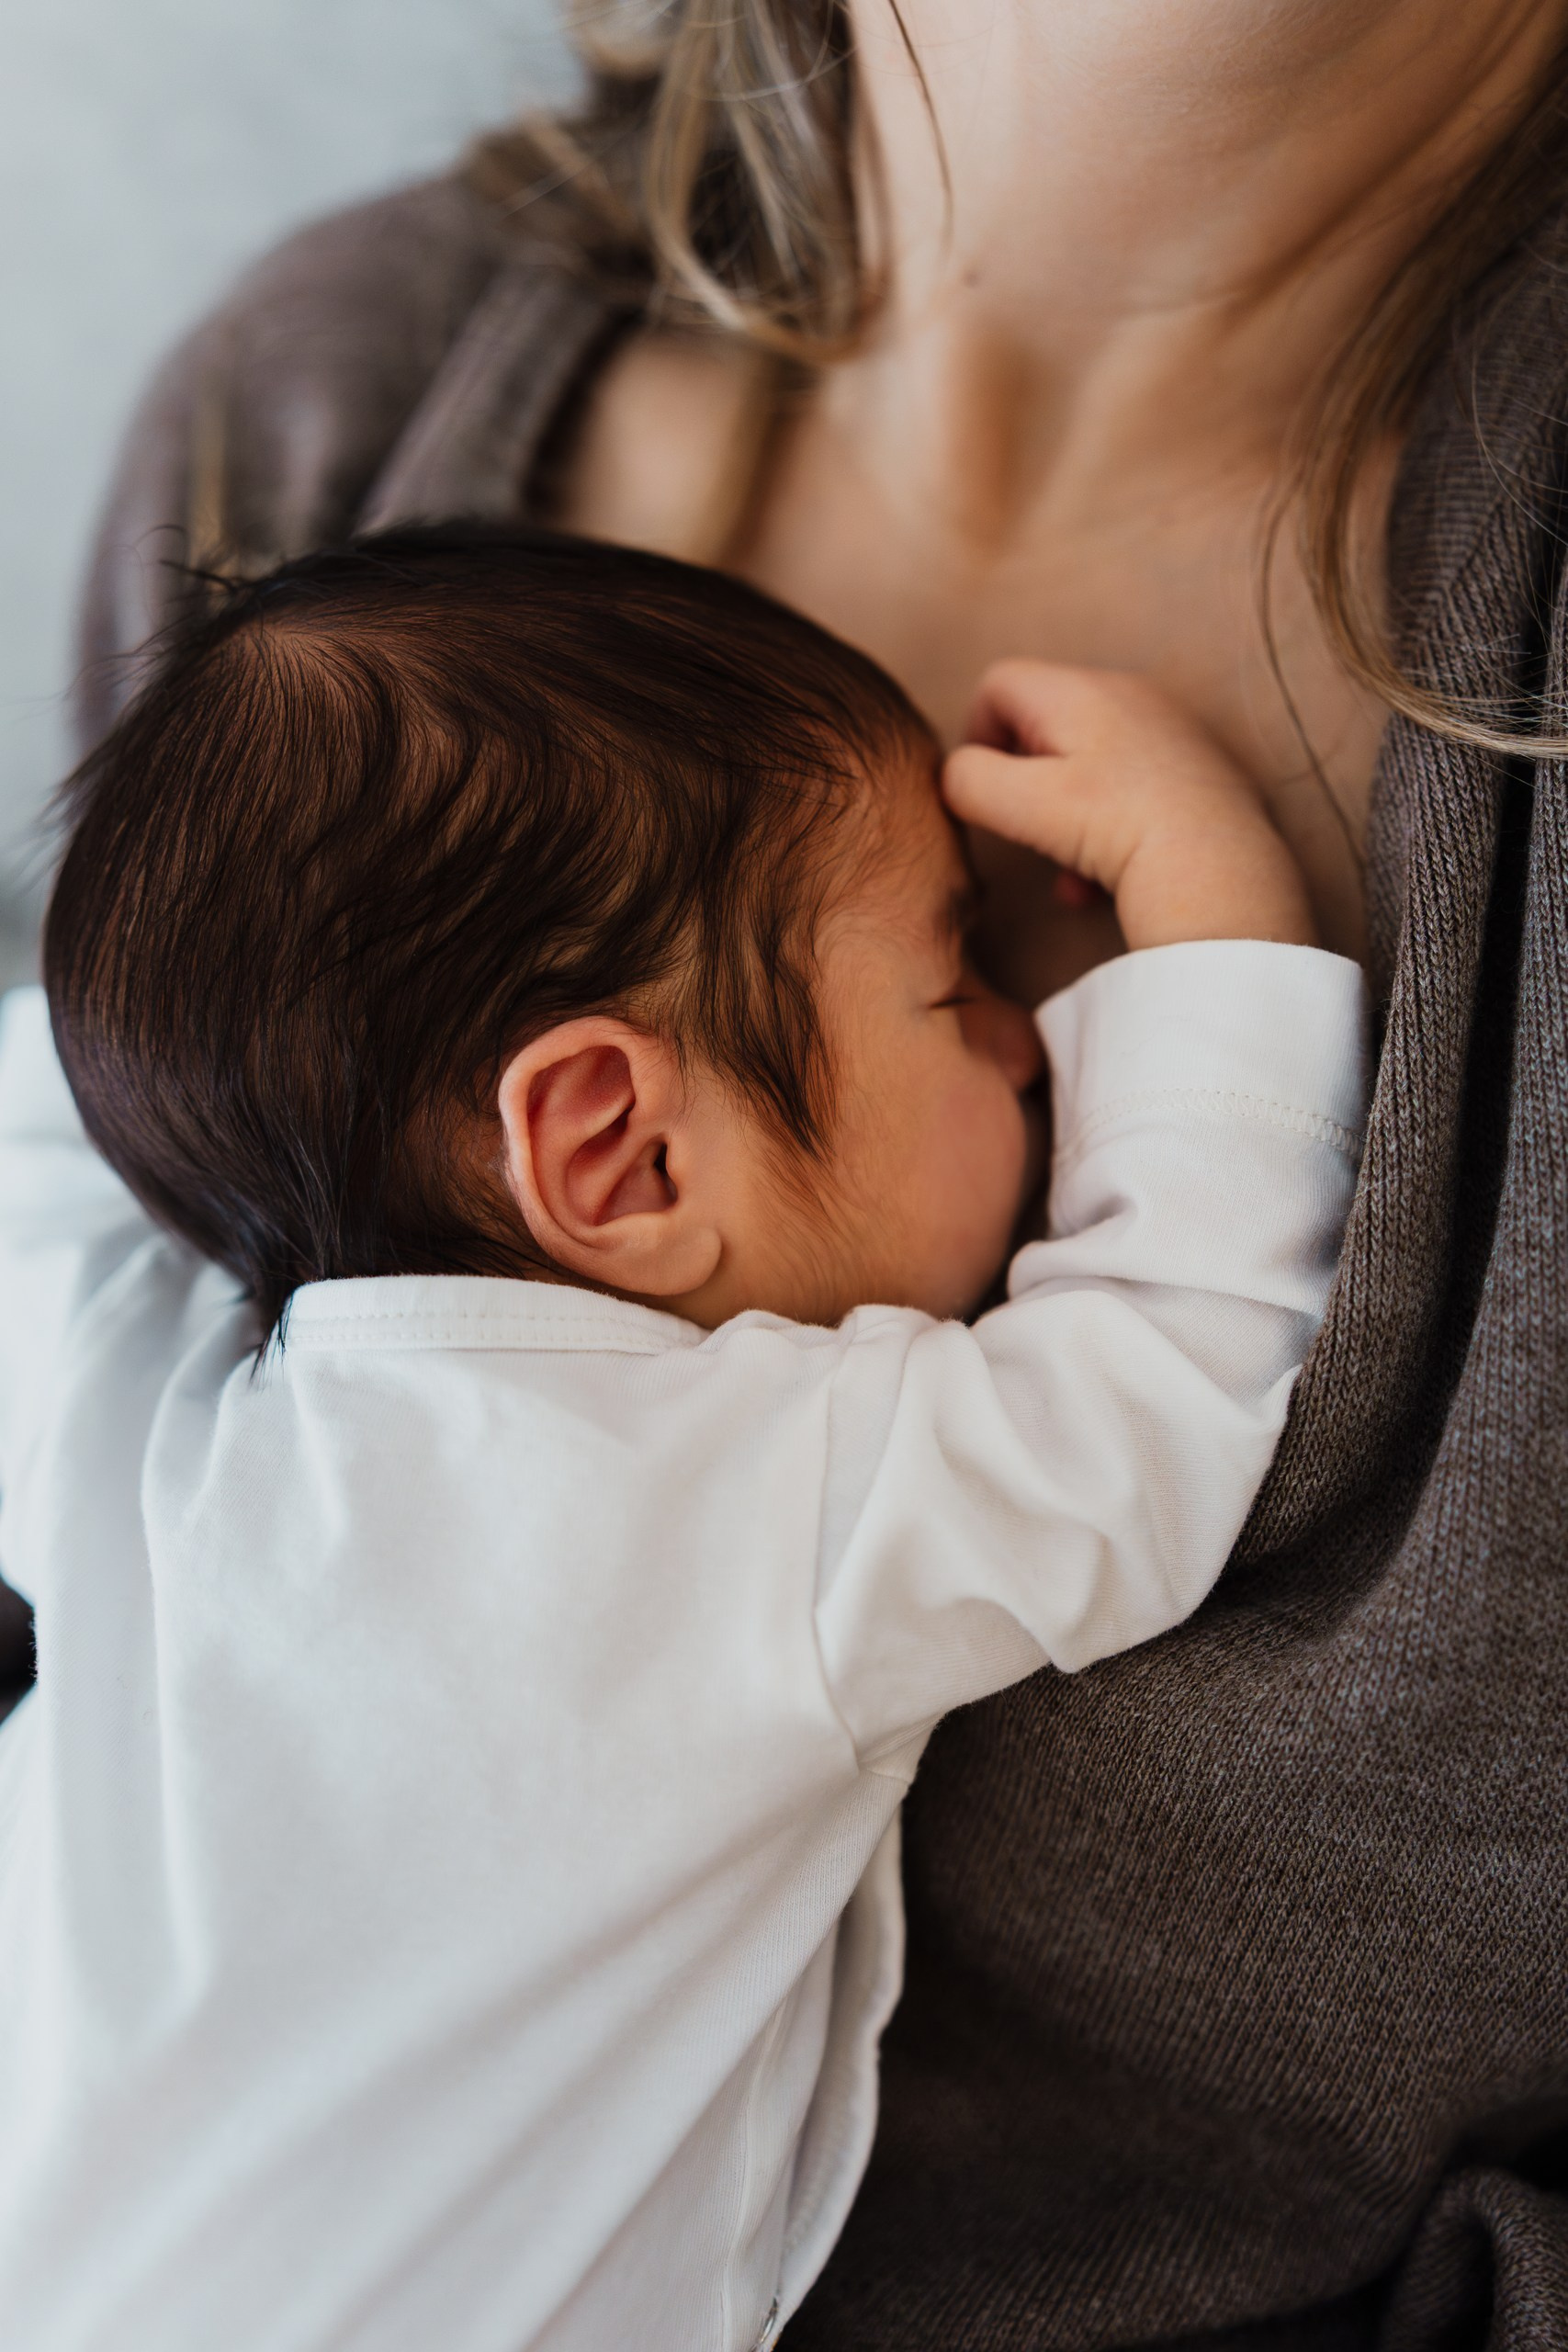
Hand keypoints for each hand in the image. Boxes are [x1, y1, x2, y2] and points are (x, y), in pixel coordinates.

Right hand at [943, 661, 1317, 952]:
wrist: (1222, 870)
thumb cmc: (1120, 829)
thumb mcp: (1024, 805)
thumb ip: (969, 780)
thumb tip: (956, 776)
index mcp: (1081, 690)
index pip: (998, 682)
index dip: (976, 734)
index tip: (985, 791)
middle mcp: (1129, 695)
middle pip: (1045, 728)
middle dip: (1026, 787)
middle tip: (1029, 832)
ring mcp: (1168, 732)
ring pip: (1086, 769)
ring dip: (1064, 823)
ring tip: (1070, 874)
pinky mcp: (1197, 773)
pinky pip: (1129, 793)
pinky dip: (1107, 833)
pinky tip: (1106, 883)